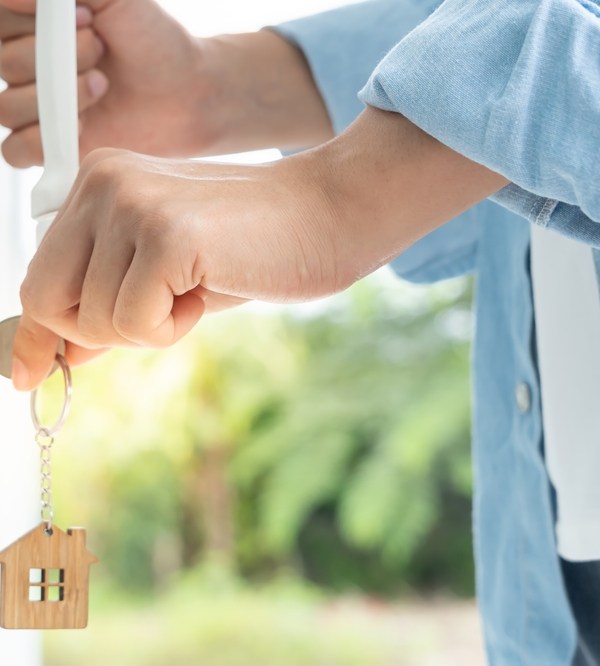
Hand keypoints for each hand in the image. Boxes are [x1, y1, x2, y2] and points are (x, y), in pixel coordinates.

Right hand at [0, 0, 331, 166]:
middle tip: (101, 50)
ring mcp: (39, 110)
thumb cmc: (152, 38)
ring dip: (56, 96)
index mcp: (32, 26)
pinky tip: (80, 127)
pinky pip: (15, 152)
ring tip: (102, 85)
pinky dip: (40, 141)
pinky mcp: (56, 148)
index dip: (33, 20)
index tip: (85, 16)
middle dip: (55, 56)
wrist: (187, 91)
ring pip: (6, 109)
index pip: (1, 21)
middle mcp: (28, 68)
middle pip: (5, 65)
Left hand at [12, 142, 340, 388]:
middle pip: (48, 300)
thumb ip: (110, 303)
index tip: (29, 373)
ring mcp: (133, 204)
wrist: (327, 215)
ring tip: (198, 289)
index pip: (41, 275)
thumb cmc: (255, 245)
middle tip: (160, 313)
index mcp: (101, 184)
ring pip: (93, 321)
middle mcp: (105, 184)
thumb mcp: (169, 276)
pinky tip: (206, 292)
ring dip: (149, 328)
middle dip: (97, 332)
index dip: (39, 332)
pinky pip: (134, 324)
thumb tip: (58, 355)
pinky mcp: (167, 235)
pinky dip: (172, 328)